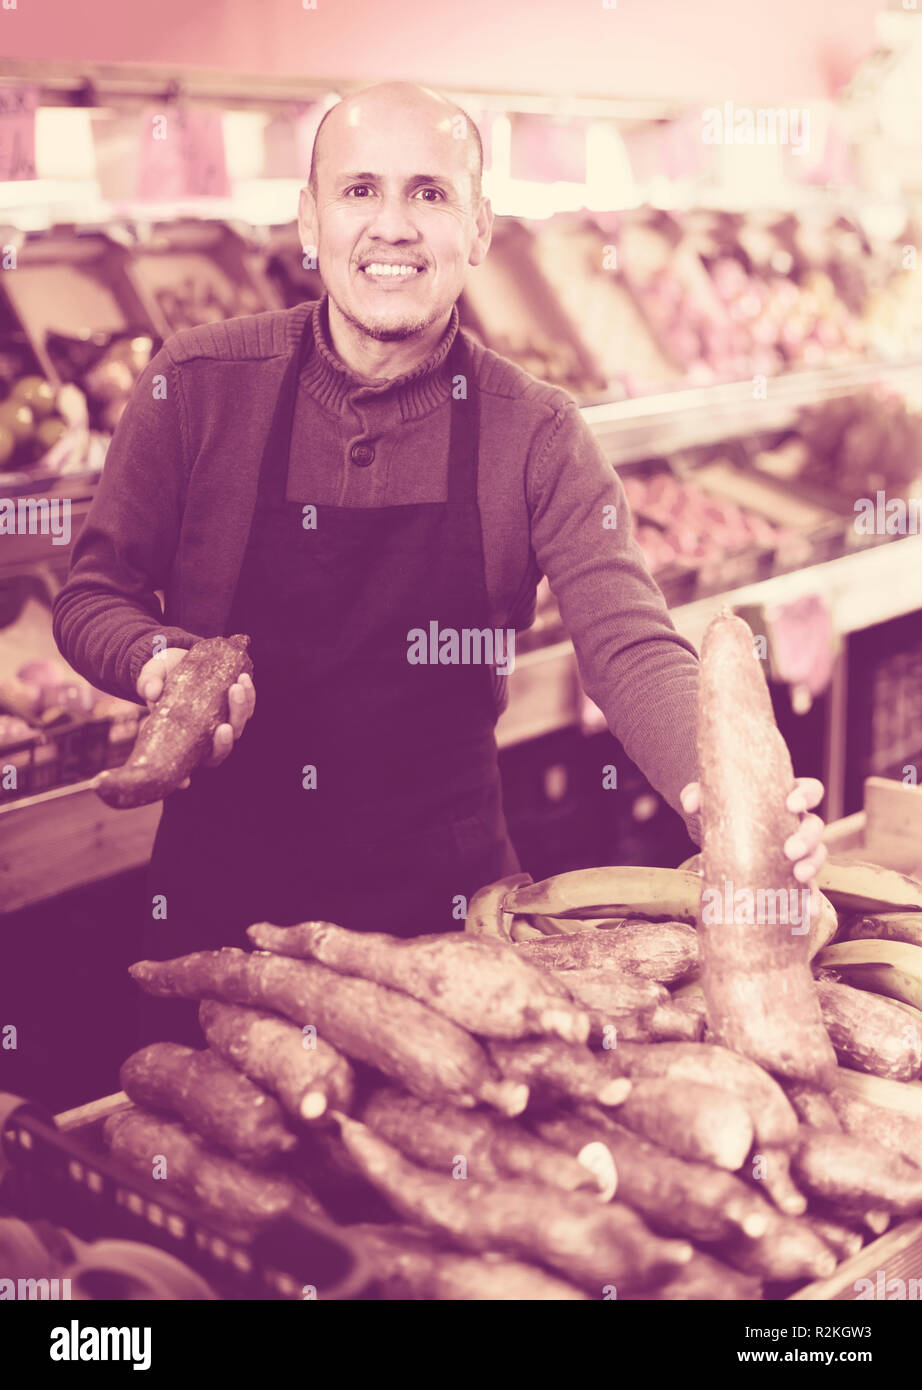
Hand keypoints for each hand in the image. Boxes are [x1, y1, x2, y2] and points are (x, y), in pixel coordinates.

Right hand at [136, 647, 255, 786]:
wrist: (176, 661)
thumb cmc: (160, 676)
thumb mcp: (151, 676)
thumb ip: (148, 683)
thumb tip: (152, 692)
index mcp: (178, 739)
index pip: (181, 768)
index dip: (183, 778)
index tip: (185, 782)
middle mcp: (202, 738)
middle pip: (218, 751)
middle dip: (223, 742)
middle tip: (223, 726)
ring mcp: (219, 724)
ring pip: (236, 729)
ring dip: (240, 711)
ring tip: (237, 687)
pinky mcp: (232, 708)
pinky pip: (246, 708)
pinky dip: (248, 696)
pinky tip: (244, 679)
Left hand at [679, 776, 827, 886]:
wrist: (721, 838)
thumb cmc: (725, 812)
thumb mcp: (711, 801)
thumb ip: (699, 795)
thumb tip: (690, 803)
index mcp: (784, 800)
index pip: (809, 790)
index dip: (806, 795)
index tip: (791, 804)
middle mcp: (797, 824)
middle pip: (816, 826)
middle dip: (807, 838)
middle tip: (789, 850)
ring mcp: (799, 852)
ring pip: (818, 854)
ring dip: (813, 865)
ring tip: (799, 876)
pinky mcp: (794, 877)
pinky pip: (810, 888)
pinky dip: (811, 899)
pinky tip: (808, 911)